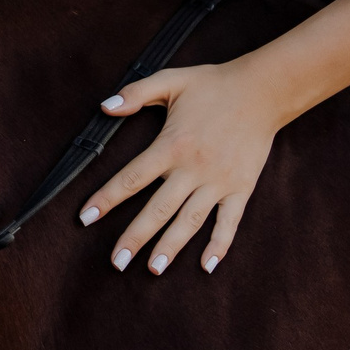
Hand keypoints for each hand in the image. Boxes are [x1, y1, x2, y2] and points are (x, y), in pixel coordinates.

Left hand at [82, 60, 285, 275]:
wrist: (263, 91)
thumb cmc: (213, 85)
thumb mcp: (170, 80)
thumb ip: (136, 93)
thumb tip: (104, 107)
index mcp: (172, 145)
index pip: (132, 178)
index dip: (106, 199)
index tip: (85, 218)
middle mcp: (193, 168)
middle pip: (158, 209)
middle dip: (135, 237)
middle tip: (116, 262)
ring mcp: (219, 181)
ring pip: (190, 221)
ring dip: (171, 247)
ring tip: (153, 269)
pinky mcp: (241, 188)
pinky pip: (229, 221)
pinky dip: (219, 244)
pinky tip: (206, 266)